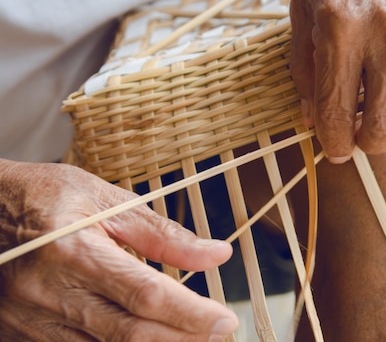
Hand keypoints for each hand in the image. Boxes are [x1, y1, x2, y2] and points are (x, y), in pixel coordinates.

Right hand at [0, 159, 237, 341]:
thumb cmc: (49, 196)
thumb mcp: (108, 201)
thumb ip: (163, 234)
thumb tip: (216, 255)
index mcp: (74, 250)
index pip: (146, 294)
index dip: (191, 313)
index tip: (226, 318)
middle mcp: (49, 292)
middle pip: (130, 333)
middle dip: (183, 338)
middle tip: (220, 333)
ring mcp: (30, 321)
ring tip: (193, 338)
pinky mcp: (21, 335)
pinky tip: (151, 341)